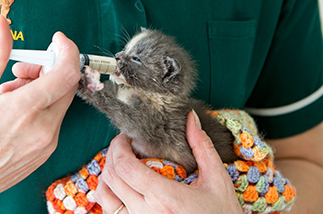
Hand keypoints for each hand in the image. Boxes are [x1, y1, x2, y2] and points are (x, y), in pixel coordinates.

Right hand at [0, 15, 79, 211]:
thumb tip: (3, 25)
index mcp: (24, 111)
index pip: (66, 73)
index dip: (67, 50)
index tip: (58, 40)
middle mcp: (42, 130)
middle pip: (65, 86)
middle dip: (49, 68)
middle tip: (21, 69)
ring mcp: (46, 145)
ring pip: (60, 103)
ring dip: (43, 89)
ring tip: (11, 92)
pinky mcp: (46, 154)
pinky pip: (54, 121)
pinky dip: (42, 107)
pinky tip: (18, 110)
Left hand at [95, 111, 242, 213]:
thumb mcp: (217, 180)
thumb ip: (202, 147)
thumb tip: (191, 118)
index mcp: (164, 198)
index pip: (125, 167)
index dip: (119, 146)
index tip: (127, 136)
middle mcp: (145, 213)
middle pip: (111, 178)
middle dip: (113, 153)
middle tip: (123, 143)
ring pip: (105, 196)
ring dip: (108, 174)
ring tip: (121, 162)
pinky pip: (110, 211)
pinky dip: (110, 193)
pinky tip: (124, 184)